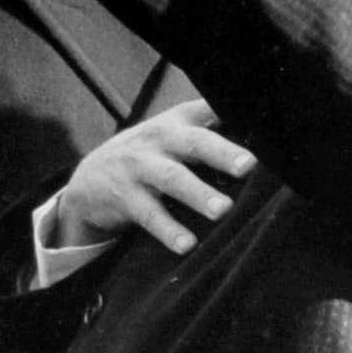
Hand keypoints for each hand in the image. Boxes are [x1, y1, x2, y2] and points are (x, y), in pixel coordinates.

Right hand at [55, 101, 255, 254]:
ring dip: (198, 193)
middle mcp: (159, 139)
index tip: (260, 116)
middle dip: (222, 153)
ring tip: (223, 210)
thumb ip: (210, 124)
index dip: (230, 108)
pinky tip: (187, 244)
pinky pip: (149, 215)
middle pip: (193, 142)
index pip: (207, 109)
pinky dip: (168, 230)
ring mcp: (139, 167)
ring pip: (171, 179)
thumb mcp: (173, 131)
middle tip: (250, 165)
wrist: (89, 179)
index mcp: (178, 123)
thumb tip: (262, 128)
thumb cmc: (150, 154)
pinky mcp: (125, 197)